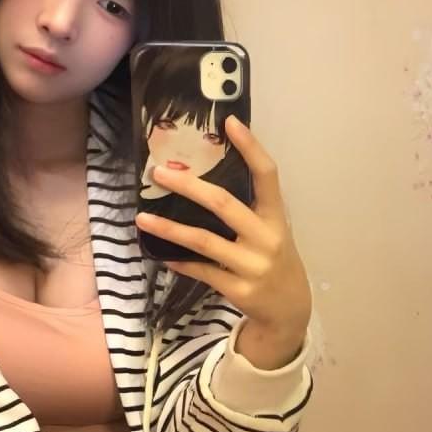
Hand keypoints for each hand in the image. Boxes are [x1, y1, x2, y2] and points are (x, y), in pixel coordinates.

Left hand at [135, 115, 311, 367]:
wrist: (289, 310)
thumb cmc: (274, 260)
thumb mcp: (272, 231)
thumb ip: (249, 209)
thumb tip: (205, 178)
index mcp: (276, 218)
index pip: (267, 175)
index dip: (251, 147)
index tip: (230, 121)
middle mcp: (266, 238)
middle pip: (224, 204)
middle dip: (189, 186)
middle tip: (159, 173)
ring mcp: (252, 266)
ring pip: (204, 241)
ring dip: (169, 228)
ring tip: (142, 218)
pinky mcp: (238, 289)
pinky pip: (201, 271)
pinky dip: (179, 261)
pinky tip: (159, 252)